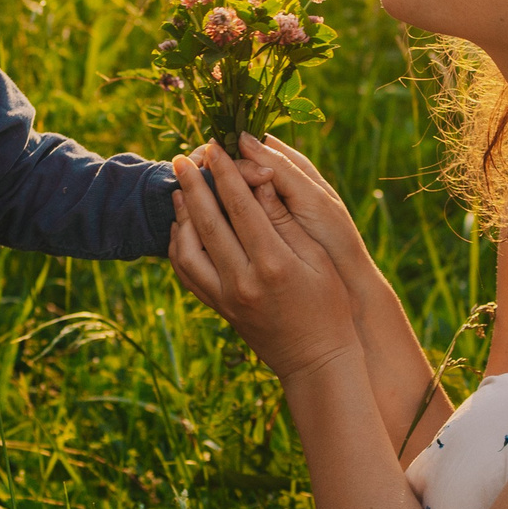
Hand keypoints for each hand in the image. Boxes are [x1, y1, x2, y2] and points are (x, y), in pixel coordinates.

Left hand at [168, 140, 358, 378]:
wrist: (317, 360)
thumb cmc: (329, 305)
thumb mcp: (317, 259)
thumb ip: (286, 220)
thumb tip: (260, 180)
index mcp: (272, 264)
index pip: (240, 207)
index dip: (225, 173)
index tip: (214, 147)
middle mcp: (242, 281)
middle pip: (207, 223)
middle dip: (192, 185)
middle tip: (182, 158)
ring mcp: (226, 298)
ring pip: (187, 250)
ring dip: (181, 216)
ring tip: (180, 191)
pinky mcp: (219, 309)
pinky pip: (188, 274)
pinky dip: (179, 247)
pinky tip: (182, 228)